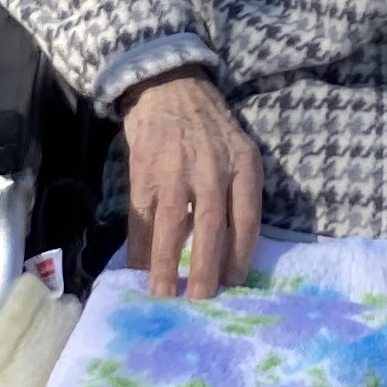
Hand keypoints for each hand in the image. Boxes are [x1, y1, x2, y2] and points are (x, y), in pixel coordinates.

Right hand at [119, 70, 264, 299]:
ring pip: (173, 226)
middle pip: (212, 227)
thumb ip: (237, 191)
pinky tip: (138, 268)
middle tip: (202, 299)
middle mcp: (212, 168)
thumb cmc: (208, 126)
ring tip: (164, 294)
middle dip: (206, 268)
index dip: (242, 254)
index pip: (248, 217)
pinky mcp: (145, 172)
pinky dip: (140, 246)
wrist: (169, 87)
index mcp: (243, 163)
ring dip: (167, 265)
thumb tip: (231, 248)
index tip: (235, 282)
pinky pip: (143, 217)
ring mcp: (176, 170)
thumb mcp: (237, 150)